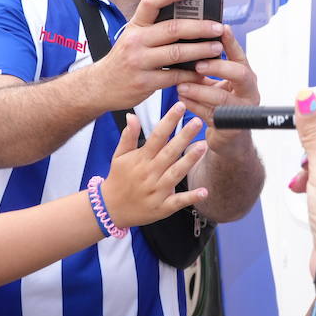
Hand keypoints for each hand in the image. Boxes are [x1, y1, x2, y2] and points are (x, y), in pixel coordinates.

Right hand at [92, 0, 224, 110]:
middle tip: (218, 27)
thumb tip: (188, 19)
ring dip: (201, 50)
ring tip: (217, 48)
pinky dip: (192, 75)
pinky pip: (175, 76)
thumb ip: (154, 29)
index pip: (150, 2)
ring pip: (177, 53)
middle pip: (172, 29)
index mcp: (135, 26)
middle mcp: (136, 41)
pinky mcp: (145, 82)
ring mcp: (140, 62)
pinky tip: (203, 73)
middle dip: (199, 27)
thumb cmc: (124, 59)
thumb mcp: (133, 38)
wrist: (101, 86)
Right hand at [101, 102, 207, 227]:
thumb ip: (128, 136)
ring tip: (203, 146)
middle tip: (198, 122)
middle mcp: (150, 173)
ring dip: (190, 161)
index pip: (156, 136)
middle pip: (169, 152)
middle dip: (184, 136)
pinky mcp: (162, 207)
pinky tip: (204, 191)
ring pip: (175, 173)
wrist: (111, 209)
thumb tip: (131, 115)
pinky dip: (191, 198)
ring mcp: (157, 191)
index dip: (168, 120)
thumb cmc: (118, 179)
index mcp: (141, 159)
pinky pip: (178, 202)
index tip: (180, 106)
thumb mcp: (119, 156)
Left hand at [176, 25, 258, 150]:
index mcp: (247, 77)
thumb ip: (210, 68)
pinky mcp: (230, 127)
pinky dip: (193, 106)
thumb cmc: (222, 105)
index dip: (232, 42)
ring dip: (199, 90)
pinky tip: (182, 99)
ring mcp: (242, 110)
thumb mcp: (220, 84)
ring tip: (181, 85)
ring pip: (222, 97)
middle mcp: (249, 92)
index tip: (221, 29)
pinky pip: (210, 114)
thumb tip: (189, 45)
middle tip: (197, 64)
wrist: (230, 138)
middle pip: (239, 74)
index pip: (240, 56)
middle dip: (217, 67)